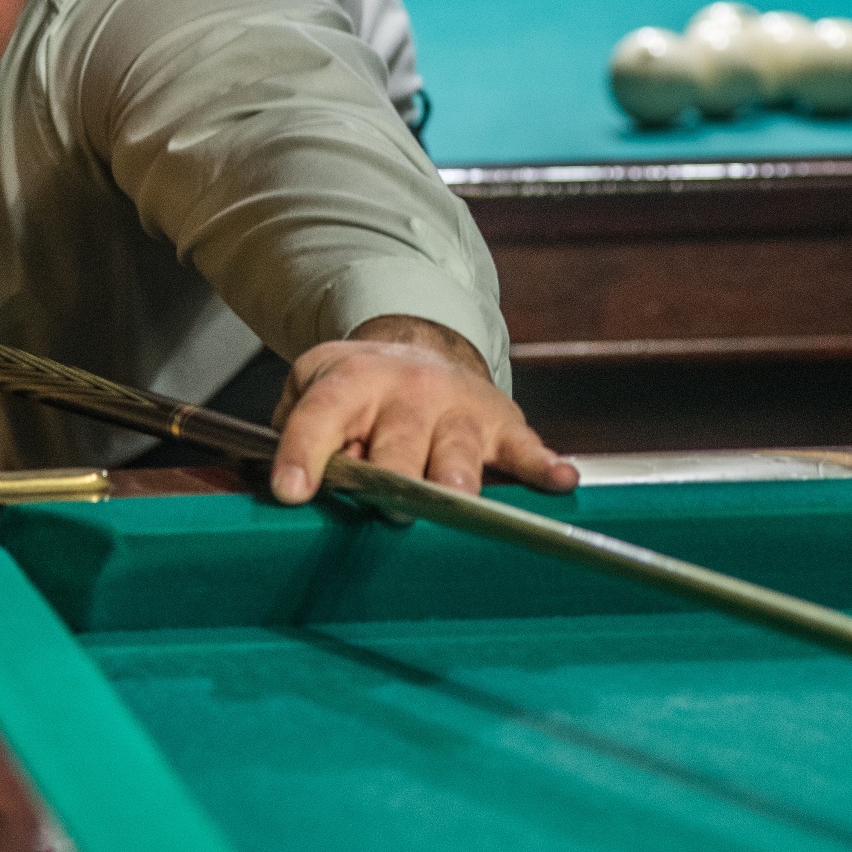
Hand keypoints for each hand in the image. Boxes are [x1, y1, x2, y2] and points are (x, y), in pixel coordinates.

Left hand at [266, 315, 578, 502]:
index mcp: (350, 381)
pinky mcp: (500, 423)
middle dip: (392, 476)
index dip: (303, 453)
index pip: (320, 417)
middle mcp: (406, 391)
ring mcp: (457, 407)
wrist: (420, 343)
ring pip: (457, 448)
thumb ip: (299, 431)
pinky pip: (524, 448)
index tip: (291, 491)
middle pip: (398, 440)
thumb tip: (302, 485)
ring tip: (454, 496)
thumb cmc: (359, 387)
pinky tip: (560, 480)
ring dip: (454, 476)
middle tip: (385, 508)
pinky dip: (543, 466)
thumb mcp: (310, 388)